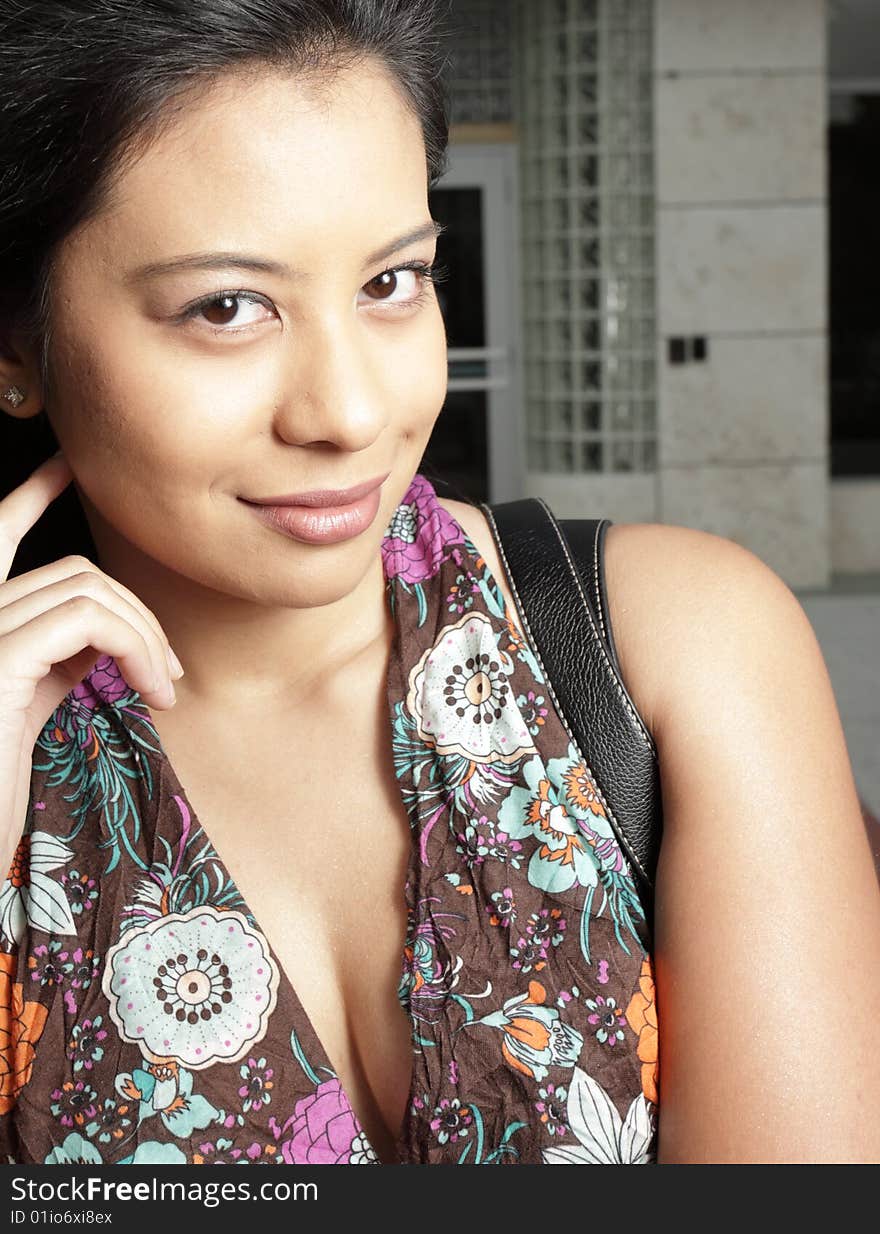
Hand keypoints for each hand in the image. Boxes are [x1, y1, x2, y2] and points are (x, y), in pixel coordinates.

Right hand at [0, 451, 183, 882]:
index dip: (30, 493)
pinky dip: (137, 645)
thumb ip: (57, 654)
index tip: (65, 465)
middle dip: (138, 610)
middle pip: (74, 570)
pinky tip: (152, 688)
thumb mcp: (30, 704)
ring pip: (87, 587)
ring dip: (146, 633)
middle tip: (168, 670)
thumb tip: (107, 631)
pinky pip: (87, 618)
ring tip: (163, 687)